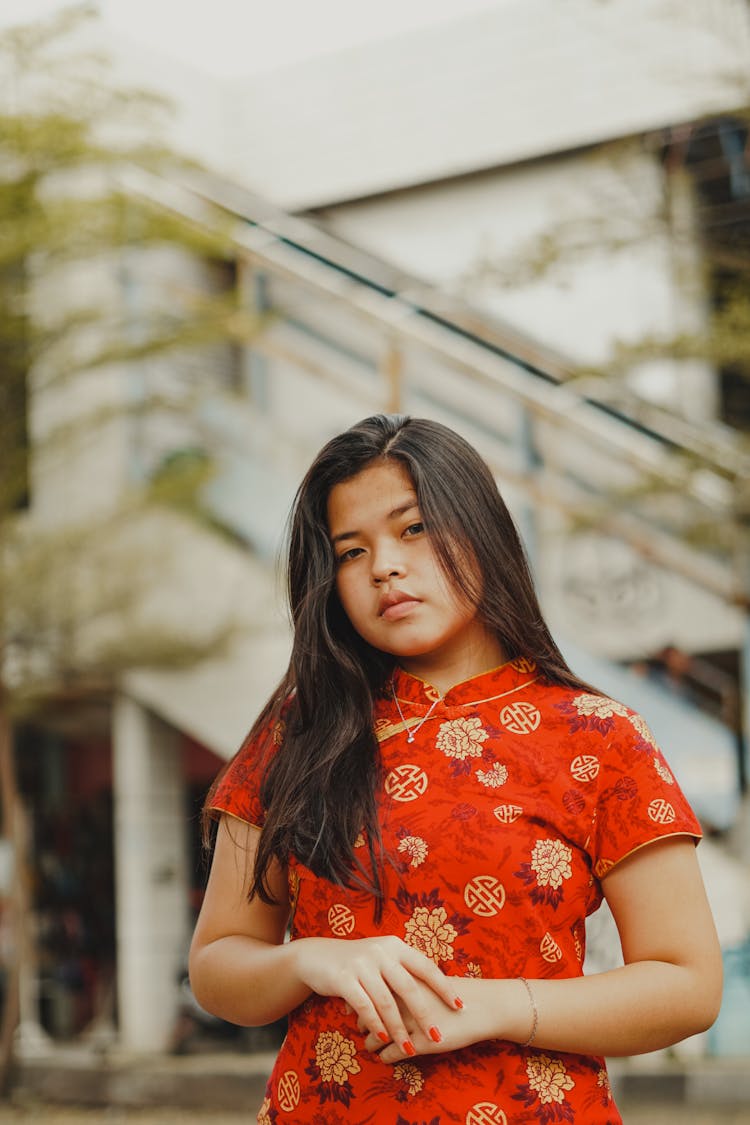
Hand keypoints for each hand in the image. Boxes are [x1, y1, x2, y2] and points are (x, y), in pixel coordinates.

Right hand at [291, 935, 462, 1052]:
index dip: (443, 987)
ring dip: (399, 1029)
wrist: (317, 957)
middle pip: (409, 987)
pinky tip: (383, 1038)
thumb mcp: (381, 958)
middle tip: (437, 1036)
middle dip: (424, 1015)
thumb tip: (432, 994)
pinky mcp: (344, 978)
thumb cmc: (356, 963)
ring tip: (410, 1049)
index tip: (459, 1005)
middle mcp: (381, 951)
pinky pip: (364, 1006)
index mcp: (395, 946)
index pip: (425, 966)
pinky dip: (375, 1024)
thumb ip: (402, 970)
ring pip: (386, 1001)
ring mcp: (361, 964)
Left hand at [361, 976, 496, 1062]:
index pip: (367, 990)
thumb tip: (384, 985)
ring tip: (370, 1046)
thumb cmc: (453, 991)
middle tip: (359, 1026)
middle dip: (362, 1023)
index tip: (352, 1006)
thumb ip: (404, 981)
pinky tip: (386, 1057)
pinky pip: (390, 1054)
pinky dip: (385, 1057)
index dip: (358, 1000)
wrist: (482, 1006)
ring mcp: (409, 1023)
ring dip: (370, 1043)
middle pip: (367, 1013)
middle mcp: (401, 1001)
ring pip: (375, 1037)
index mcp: (401, 980)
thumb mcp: (426, 980)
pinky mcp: (419, 1044)